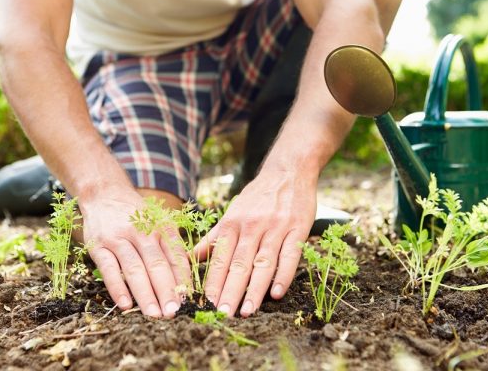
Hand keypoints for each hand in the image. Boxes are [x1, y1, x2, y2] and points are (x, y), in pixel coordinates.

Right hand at [80, 189, 190, 316]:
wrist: (104, 193)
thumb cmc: (137, 215)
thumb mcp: (158, 222)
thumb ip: (170, 246)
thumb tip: (185, 279)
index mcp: (161, 227)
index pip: (176, 256)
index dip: (182, 279)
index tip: (188, 300)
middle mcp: (142, 231)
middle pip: (157, 265)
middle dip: (167, 291)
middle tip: (173, 312)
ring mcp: (119, 238)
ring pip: (135, 269)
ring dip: (145, 294)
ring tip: (154, 314)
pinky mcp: (99, 245)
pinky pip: (109, 269)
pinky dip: (117, 287)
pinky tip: (125, 304)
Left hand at [195, 169, 316, 316]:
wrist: (288, 172)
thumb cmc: (257, 197)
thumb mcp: (232, 213)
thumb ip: (213, 238)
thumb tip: (190, 258)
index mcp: (232, 224)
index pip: (220, 258)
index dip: (213, 283)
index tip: (205, 305)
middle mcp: (251, 226)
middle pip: (239, 263)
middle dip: (230, 291)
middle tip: (222, 315)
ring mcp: (275, 228)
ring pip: (263, 262)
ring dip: (254, 289)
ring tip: (247, 311)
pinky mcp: (297, 229)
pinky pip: (290, 255)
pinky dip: (283, 275)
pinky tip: (277, 293)